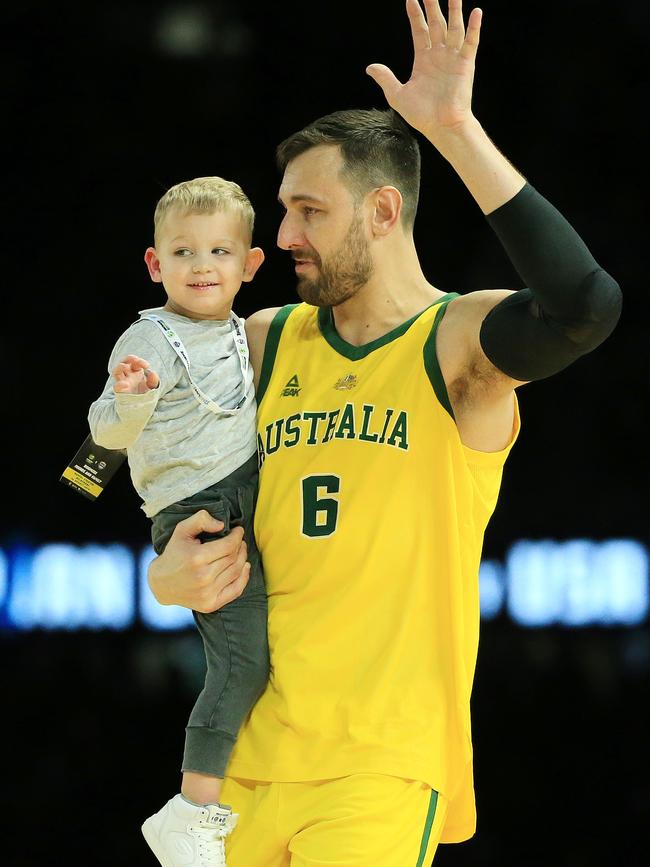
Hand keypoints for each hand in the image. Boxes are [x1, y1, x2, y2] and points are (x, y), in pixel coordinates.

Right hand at [113, 354, 159, 393]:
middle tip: (136, 360)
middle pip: (124, 363)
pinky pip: (117, 387)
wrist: (142, 409)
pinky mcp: (121, 393)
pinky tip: (125, 384)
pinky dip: (119, 385)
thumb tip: (152, 373)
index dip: (139, 361)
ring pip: (116, 372)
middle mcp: (127, 377)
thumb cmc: (146, 396)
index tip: (147, 366)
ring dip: (120, 367)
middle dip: (129, 359)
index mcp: (135, 374)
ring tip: (126, 367)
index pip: (134, 362)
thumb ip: (154, 381)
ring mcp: (123, 384)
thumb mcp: (153, 388)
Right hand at [148, 510, 250, 613]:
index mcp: (196, 558)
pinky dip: (244, 577)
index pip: (229, 545)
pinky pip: (236, 590)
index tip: (238, 530)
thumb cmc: (174, 553)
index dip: (237, 536)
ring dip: (243, 558)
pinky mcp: (210, 604)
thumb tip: (222, 525)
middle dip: (240, 545)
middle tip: (238, 540)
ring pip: (237, 572)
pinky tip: (244, 567)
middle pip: (234, 558)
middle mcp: (203, 577)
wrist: (161, 584)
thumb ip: (201, 520)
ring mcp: (207, 593)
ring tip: (240, 551)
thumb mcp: (182, 530)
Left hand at [366, 0, 481, 144]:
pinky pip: (470, 42)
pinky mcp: (466, 64)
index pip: (419, 29)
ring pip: (454, 27)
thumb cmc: (422, 114)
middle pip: (436, 22)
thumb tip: (370, 67)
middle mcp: (439, 55)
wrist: (441, 127)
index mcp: (423, 59)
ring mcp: (453, 58)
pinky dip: (474, 27)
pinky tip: (476, 12)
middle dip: (432, 4)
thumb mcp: (397, 95)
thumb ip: (386, 78)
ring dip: (454, 9)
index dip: (415, 13)